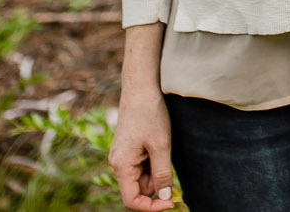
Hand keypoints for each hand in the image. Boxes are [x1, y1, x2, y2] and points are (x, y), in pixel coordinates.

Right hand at [108, 83, 176, 210]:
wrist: (140, 89)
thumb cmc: (150, 115)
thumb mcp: (161, 146)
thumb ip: (163, 174)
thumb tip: (164, 198)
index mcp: (121, 166)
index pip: (132, 200)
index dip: (151, 206)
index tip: (170, 202)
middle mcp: (118, 163)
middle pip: (138, 189)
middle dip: (157, 185)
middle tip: (171, 167)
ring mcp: (122, 156)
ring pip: (141, 178)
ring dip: (156, 172)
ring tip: (163, 149)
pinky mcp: (127, 149)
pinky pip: (141, 166)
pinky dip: (153, 163)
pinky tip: (159, 145)